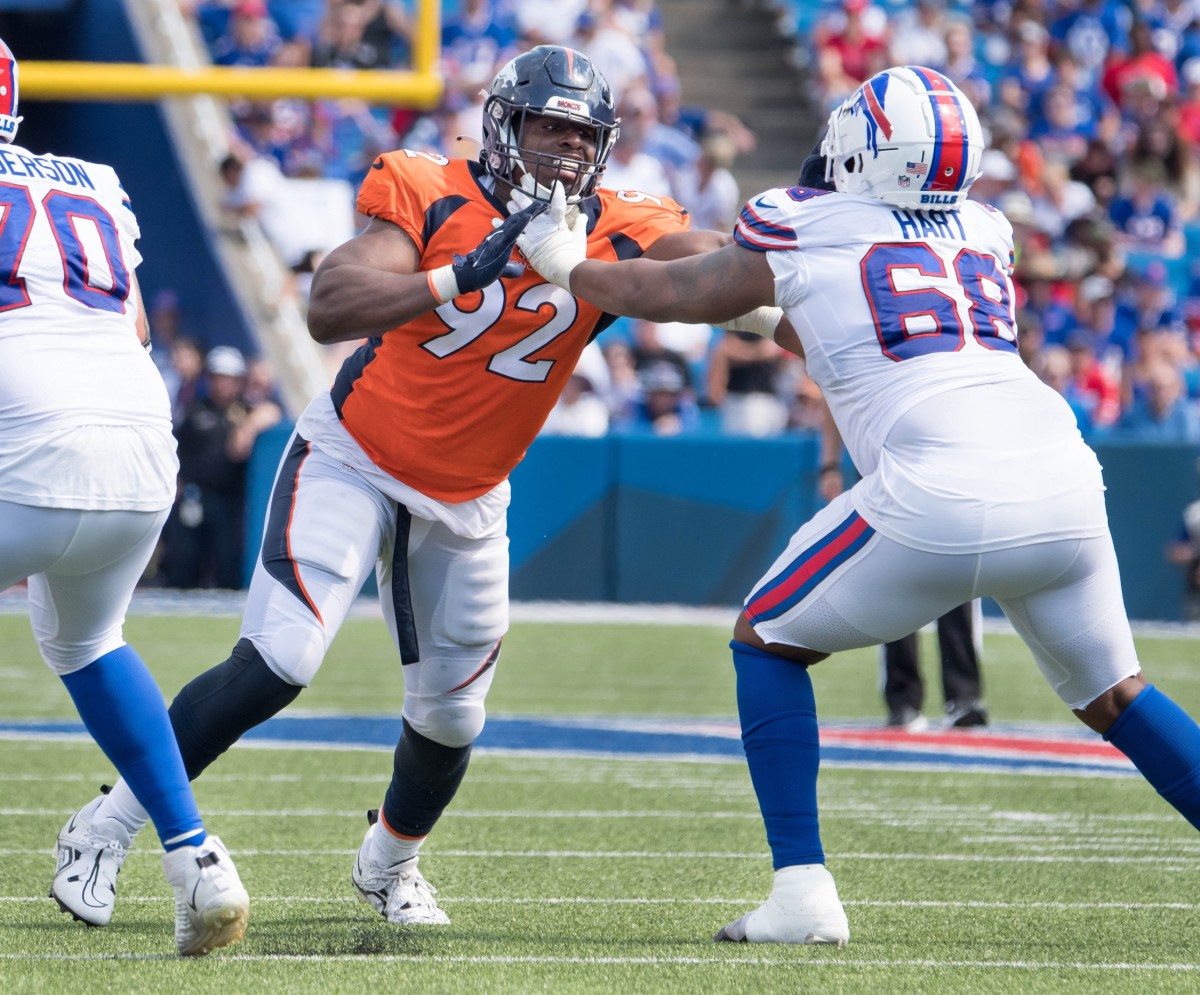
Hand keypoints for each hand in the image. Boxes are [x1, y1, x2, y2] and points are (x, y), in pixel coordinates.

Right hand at [426, 199, 544, 303]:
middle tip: (542, 202)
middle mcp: (501, 234)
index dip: (526, 217)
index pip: (516, 225)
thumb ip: (511, 268)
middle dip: (530, 210)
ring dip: (528, 213)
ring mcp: (500, 238)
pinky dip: (520, 224)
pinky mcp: (500, 243)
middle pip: (518, 219)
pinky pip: (512, 232)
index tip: (537, 210)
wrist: (469, 274)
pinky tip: (528, 216)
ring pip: (516, 222)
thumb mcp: (502, 269)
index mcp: (502, 238)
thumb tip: (520, 270)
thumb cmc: (483, 270)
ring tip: (540, 204)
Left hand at [509, 182, 587, 289]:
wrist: (564, 269)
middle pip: (532, 208)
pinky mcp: (526, 245)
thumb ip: (579, 225)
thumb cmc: (574, 255)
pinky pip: (512, 234)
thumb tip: (583, 215)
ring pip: (521, 218)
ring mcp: (534, 235)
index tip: (555, 183)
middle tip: (515, 192)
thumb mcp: (579, 238)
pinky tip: (495, 220)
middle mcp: (543, 225)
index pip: (558, 204)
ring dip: (513, 209)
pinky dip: (503, 227)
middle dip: (523, 198)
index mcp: (557, 223)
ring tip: (508, 202)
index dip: (557, 194)